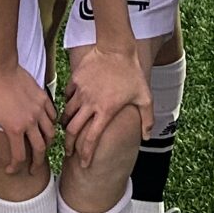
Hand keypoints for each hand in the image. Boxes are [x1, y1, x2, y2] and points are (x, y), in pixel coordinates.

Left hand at [0, 61, 56, 178]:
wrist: (0, 69)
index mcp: (15, 129)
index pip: (20, 156)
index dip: (15, 167)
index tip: (10, 170)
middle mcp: (31, 122)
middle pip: (41, 149)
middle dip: (37, 163)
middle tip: (33, 169)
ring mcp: (39, 110)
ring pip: (50, 133)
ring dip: (47, 144)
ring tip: (42, 149)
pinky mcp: (43, 99)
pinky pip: (53, 116)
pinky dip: (51, 125)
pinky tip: (45, 127)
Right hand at [63, 43, 150, 162]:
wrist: (116, 47)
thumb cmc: (132, 72)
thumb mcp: (144, 96)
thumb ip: (147, 119)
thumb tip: (146, 137)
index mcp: (106, 111)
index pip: (91, 140)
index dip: (86, 155)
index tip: (83, 165)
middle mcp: (90, 104)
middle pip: (72, 131)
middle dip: (69, 145)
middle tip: (70, 152)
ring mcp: (81, 92)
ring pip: (67, 114)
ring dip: (66, 126)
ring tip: (68, 131)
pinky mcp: (75, 80)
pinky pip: (67, 97)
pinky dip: (68, 105)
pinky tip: (71, 108)